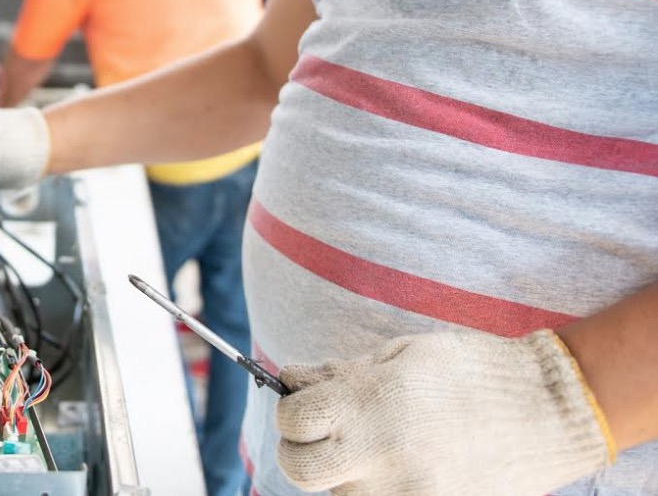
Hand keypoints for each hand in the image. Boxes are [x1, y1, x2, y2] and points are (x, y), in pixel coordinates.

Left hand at [276, 329, 613, 494]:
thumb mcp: (400, 355)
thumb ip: (341, 374)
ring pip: (339, 493)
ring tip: (379, 446)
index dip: (290, 409)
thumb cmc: (471, 372)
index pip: (291, 419)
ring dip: (344, 473)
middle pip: (298, 470)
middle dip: (300, 449)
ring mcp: (403, 492)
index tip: (303, 404)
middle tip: (323, 434)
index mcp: (367, 402)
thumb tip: (291, 380)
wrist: (548, 411)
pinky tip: (399, 467)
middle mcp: (378, 452)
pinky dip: (376, 489)